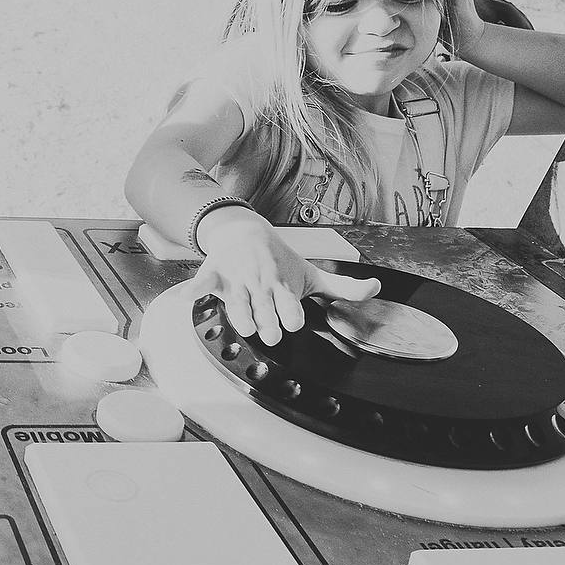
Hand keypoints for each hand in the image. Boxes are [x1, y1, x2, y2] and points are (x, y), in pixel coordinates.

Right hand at [189, 206, 378, 344]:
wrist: (245, 231)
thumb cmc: (281, 260)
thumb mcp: (312, 273)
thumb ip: (343, 287)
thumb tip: (376, 288)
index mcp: (283, 286)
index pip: (288, 303)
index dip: (290, 313)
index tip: (293, 322)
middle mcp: (260, 284)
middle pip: (263, 306)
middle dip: (266, 319)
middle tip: (270, 333)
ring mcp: (237, 279)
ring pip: (237, 299)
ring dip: (239, 311)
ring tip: (243, 324)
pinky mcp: (215, 274)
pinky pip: (203, 282)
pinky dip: (194, 289)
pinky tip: (188, 297)